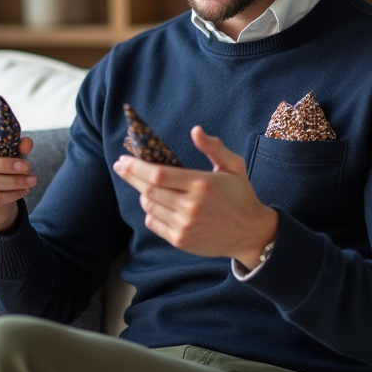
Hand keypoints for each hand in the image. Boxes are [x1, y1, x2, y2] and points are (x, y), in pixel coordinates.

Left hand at [113, 126, 277, 266]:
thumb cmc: (240, 196)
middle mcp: (191, 206)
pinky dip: (151, 213)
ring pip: (149, 207)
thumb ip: (214, 147)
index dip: (137, 166)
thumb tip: (195, 130)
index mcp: (202, 184)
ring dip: (143, 194)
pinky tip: (156, 205)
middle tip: (120, 166)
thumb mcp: (233, 166)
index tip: (125, 159)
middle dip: (131, 176)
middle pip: (149, 190)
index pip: (159, 174)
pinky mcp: (181, 240)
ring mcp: (185, 225)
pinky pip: (154, 224)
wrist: (250, 233)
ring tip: (145, 186)